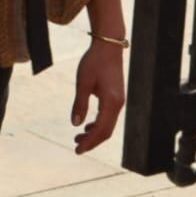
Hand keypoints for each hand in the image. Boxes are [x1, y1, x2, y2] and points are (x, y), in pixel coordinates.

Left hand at [72, 38, 125, 153]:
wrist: (108, 46)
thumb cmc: (94, 62)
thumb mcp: (83, 83)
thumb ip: (80, 104)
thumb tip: (75, 124)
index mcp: (111, 102)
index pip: (101, 130)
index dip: (89, 142)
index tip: (77, 150)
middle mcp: (118, 104)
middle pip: (106, 131)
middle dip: (92, 141)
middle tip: (76, 147)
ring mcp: (119, 101)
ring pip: (108, 125)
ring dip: (94, 134)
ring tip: (78, 138)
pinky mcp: (116, 97)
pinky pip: (109, 117)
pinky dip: (98, 124)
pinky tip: (88, 126)